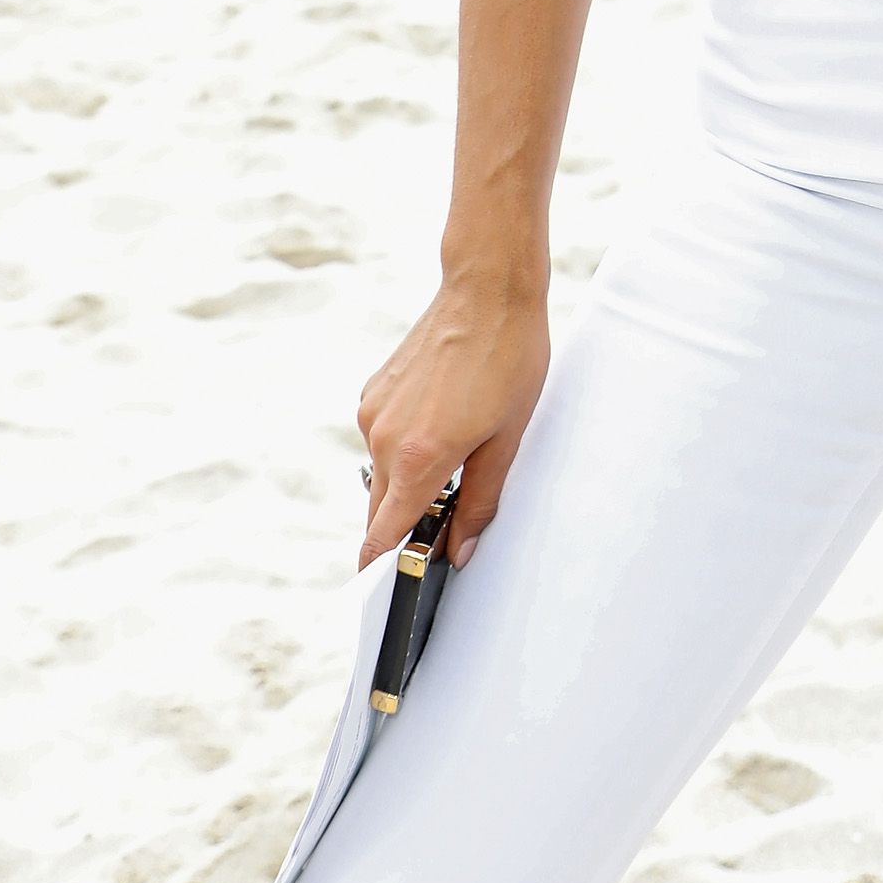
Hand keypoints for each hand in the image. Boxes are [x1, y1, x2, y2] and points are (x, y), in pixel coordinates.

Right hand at [355, 275, 550, 573]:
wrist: (487, 289)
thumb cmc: (510, 359)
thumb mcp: (508, 438)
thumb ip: (481, 501)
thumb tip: (461, 551)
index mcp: (418, 458)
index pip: (382, 538)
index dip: (384, 571)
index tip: (393, 592)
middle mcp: (383, 438)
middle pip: (380, 510)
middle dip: (406, 526)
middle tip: (446, 527)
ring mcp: (373, 411)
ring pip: (382, 472)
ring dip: (409, 480)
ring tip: (458, 455)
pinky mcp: (373, 390)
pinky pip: (383, 438)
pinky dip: (405, 446)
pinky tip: (444, 422)